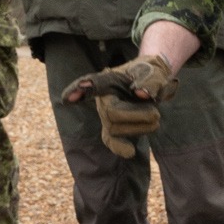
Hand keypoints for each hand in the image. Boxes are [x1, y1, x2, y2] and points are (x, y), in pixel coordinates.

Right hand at [61, 54, 178, 157]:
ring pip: (116, 128)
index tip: (67, 99)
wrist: (152, 83)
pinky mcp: (112, 129)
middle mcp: (102, 97)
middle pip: (112, 112)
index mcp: (109, 78)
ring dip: (142, 126)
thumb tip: (141, 94)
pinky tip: (130, 152)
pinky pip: (110, 141)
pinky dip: (119, 147)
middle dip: (137, 116)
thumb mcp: (156, 71)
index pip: (95, 83)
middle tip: (156, 112)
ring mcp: (105, 114)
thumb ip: (151, 80)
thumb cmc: (150, 74)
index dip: (81, 90)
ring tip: (155, 116)